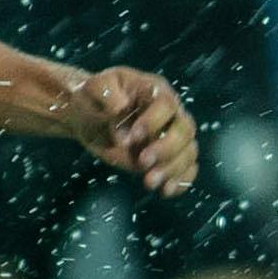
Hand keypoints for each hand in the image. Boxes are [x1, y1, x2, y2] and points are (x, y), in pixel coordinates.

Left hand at [68, 66, 196, 191]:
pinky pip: (186, 169)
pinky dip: (181, 181)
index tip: (133, 137)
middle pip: (184, 130)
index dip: (154, 121)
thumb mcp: (93, 87)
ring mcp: (170, 136)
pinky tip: (166, 191)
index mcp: (155, 91)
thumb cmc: (93, 97)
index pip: (167, 104)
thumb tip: (120, 107)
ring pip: (188, 152)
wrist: (89, 118)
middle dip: (167, 149)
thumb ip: (106, 91)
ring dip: (172, 169)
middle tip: (143, 162)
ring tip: (149, 182)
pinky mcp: (167, 157)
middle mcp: (170, 113)